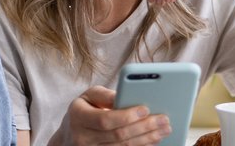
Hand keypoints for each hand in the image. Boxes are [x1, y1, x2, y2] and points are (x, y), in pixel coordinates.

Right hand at [50, 86, 171, 145]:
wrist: (70, 135)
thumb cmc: (84, 110)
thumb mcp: (89, 96)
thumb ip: (105, 94)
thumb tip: (128, 96)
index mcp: (78, 117)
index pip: (105, 119)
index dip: (127, 116)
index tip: (146, 108)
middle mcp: (83, 138)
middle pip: (118, 135)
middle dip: (144, 127)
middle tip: (164, 119)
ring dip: (147, 139)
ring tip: (164, 129)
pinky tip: (154, 140)